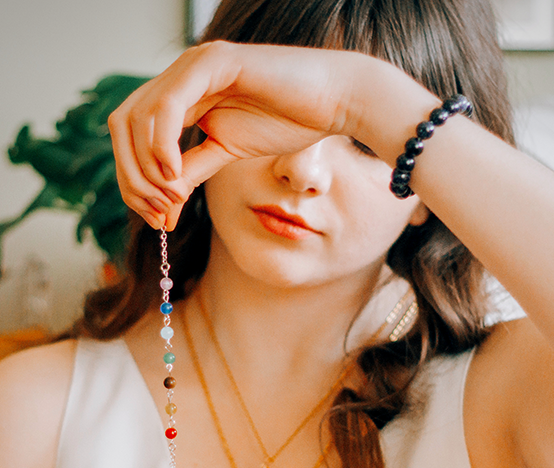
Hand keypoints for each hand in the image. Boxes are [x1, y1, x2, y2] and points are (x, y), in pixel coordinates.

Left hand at [108, 41, 373, 227]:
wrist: (333, 101)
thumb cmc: (288, 122)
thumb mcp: (227, 154)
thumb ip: (192, 172)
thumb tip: (162, 204)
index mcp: (179, 97)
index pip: (131, 136)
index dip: (133, 181)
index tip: (157, 219)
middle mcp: (178, 77)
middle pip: (121, 126)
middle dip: (131, 177)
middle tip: (157, 214)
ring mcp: (192, 66)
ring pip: (137, 117)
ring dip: (145, 168)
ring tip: (171, 199)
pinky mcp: (212, 62)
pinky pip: (168, 105)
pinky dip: (162, 144)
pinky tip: (174, 173)